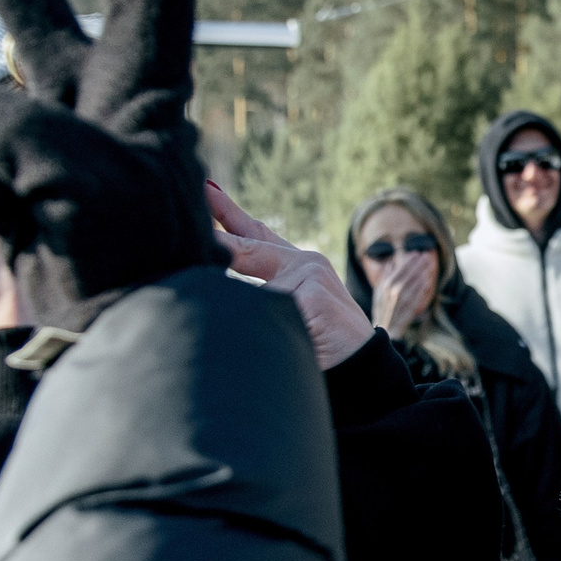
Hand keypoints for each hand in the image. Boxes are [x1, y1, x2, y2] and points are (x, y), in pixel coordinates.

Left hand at [209, 179, 376, 371]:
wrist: (367, 371)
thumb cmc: (326, 347)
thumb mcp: (293, 317)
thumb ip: (264, 297)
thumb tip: (215, 289)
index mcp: (298, 267)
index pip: (258, 236)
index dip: (230, 214)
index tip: (206, 190)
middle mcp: (305, 264)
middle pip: (248, 250)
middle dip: (218, 240)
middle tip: (194, 201)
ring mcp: (310, 276)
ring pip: (253, 296)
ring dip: (250, 322)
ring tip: (273, 338)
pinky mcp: (313, 296)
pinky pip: (270, 313)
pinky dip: (269, 334)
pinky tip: (294, 344)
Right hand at [370, 247, 438, 336]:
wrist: (386, 329)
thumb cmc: (381, 310)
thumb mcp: (378, 293)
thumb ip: (384, 277)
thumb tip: (389, 263)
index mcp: (387, 286)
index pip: (401, 269)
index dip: (410, 261)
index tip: (416, 253)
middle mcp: (396, 291)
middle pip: (411, 274)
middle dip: (419, 263)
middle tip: (426, 255)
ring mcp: (405, 300)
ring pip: (417, 282)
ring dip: (424, 272)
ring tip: (430, 264)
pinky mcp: (412, 307)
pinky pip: (420, 293)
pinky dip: (425, 285)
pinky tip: (429, 278)